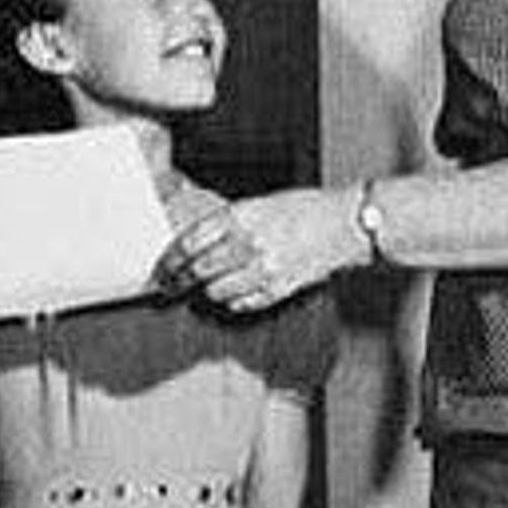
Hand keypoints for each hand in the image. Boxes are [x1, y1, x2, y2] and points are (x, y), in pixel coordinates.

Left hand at [162, 186, 361, 315]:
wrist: (347, 224)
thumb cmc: (305, 209)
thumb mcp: (259, 204)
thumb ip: (226, 223)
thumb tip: (192, 244)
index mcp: (241, 217)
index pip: (190, 243)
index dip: (169, 259)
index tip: (160, 268)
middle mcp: (249, 243)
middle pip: (198, 270)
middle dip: (178, 281)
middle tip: (168, 286)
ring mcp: (264, 269)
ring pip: (216, 291)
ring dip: (206, 291)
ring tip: (204, 288)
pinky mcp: (278, 288)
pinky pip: (242, 303)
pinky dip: (232, 301)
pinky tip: (233, 293)